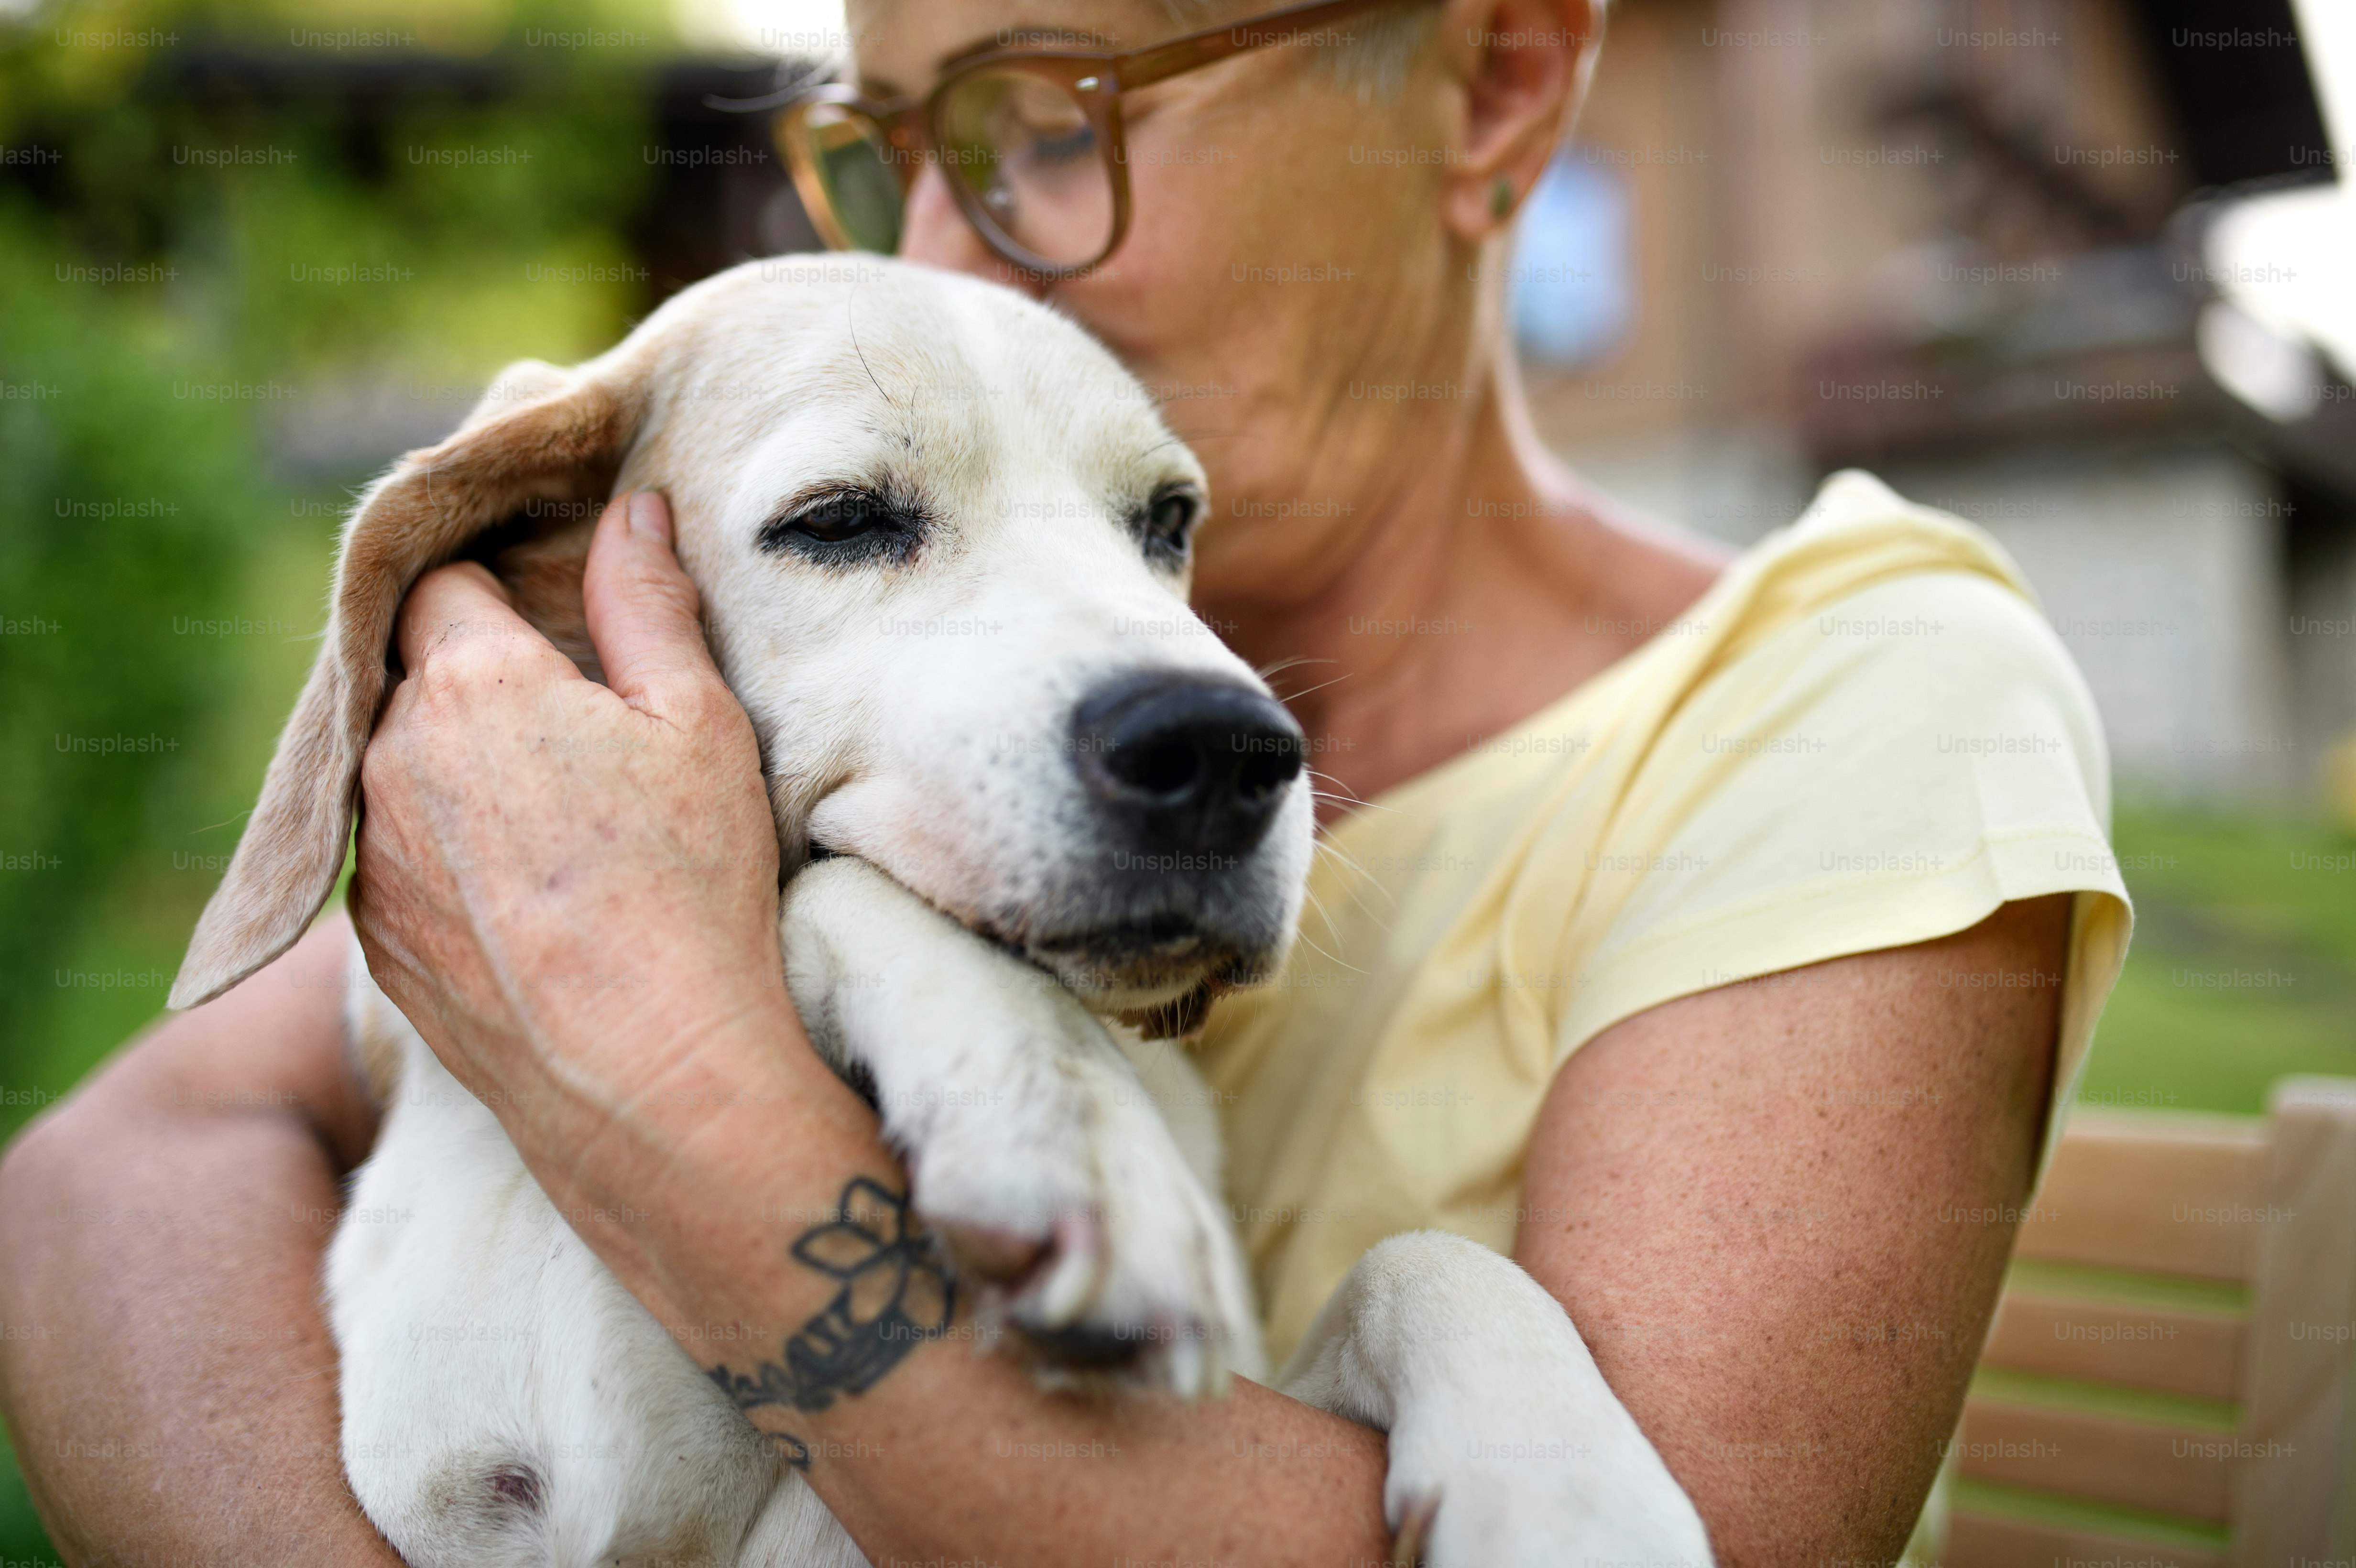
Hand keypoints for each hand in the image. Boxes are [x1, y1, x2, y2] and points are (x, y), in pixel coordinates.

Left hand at [350, 492, 798, 1260]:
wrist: (643, 1073)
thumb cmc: (687, 885)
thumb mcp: (697, 721)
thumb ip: (649, 603)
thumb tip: (629, 511)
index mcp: (469, 681)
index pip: (442, 581)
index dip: (492, 580)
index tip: (541, 602)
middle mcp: (390, 757)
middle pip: (413, 673)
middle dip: (477, 676)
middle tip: (569, 715)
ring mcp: (371, 857)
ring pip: (397, 769)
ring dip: (455, 768)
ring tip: (551, 813)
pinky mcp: (375, 940)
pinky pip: (397, 859)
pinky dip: (446, 854)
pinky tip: (526, 890)